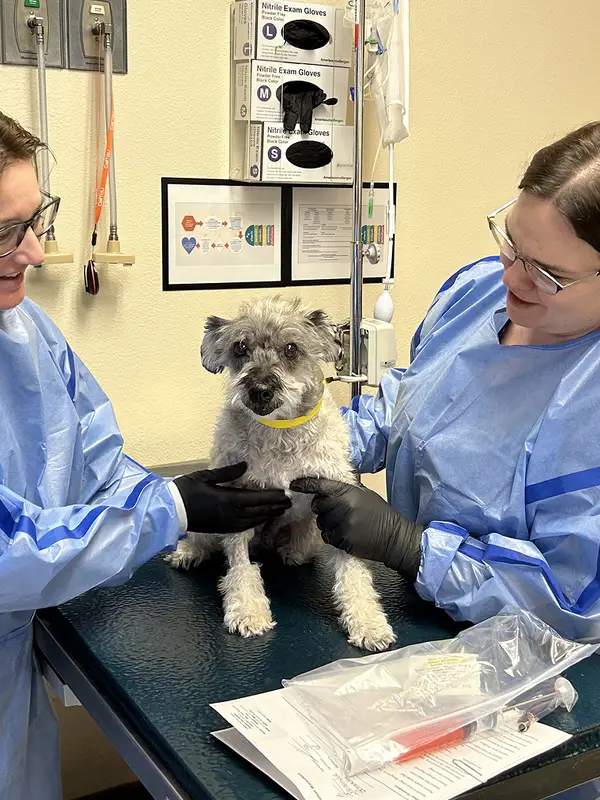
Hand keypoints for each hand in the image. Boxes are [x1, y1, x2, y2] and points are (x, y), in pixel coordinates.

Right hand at [175, 463, 290, 533]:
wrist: (171, 511)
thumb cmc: (186, 490)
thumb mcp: (206, 476)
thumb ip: (228, 472)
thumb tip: (245, 466)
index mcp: (229, 500)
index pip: (258, 499)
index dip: (273, 497)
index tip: (286, 494)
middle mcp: (232, 514)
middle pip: (260, 511)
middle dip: (275, 507)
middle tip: (288, 503)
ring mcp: (228, 524)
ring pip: (254, 521)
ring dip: (268, 515)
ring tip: (279, 511)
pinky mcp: (223, 529)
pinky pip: (245, 527)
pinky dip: (256, 522)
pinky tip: (260, 519)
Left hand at [290, 477, 422, 577]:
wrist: (394, 537)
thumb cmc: (380, 514)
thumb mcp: (365, 494)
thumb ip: (346, 489)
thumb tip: (328, 484)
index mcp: (349, 492)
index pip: (321, 486)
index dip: (305, 485)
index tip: (293, 484)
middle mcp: (344, 507)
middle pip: (317, 506)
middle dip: (322, 508)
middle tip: (337, 511)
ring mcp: (343, 525)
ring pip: (321, 523)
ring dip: (328, 524)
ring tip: (346, 524)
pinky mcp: (343, 540)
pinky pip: (327, 537)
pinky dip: (333, 536)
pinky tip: (347, 534)